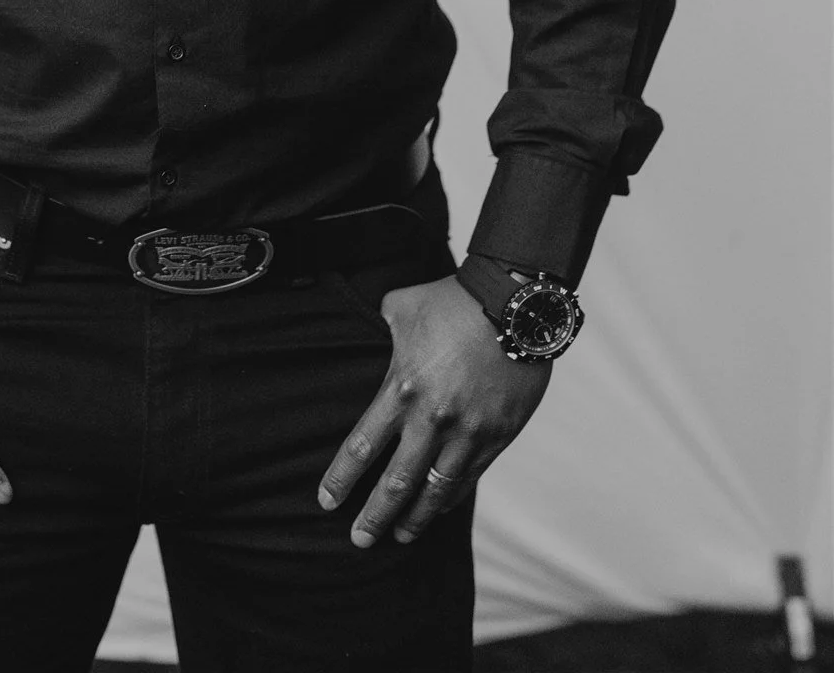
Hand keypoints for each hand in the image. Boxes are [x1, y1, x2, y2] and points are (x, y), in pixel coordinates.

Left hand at [318, 272, 549, 546]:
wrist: (513, 304)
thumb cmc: (451, 301)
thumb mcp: (401, 308)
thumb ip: (382, 328)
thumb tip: (372, 332)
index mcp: (402, 389)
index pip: (363, 447)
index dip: (342, 479)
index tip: (326, 503)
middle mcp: (432, 419)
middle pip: (396, 482)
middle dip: (374, 516)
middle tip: (359, 540)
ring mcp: (468, 432)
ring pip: (436, 491)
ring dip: (415, 518)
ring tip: (400, 536)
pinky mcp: (497, 436)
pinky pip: (469, 477)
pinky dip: (451, 498)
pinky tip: (439, 509)